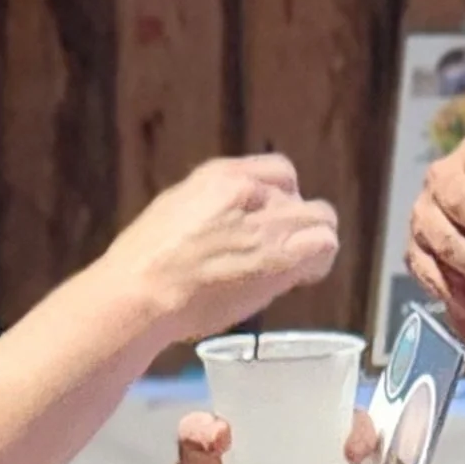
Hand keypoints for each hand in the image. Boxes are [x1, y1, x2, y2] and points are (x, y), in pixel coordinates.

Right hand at [115, 151, 339, 348]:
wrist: (140, 291)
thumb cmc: (144, 262)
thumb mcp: (176, 208)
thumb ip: (212, 205)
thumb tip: (232, 218)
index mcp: (221, 174)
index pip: (279, 172)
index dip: (281, 199)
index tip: (270, 225)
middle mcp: (250, 190)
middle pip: (301, 198)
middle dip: (296, 225)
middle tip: (281, 253)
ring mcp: (267, 223)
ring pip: (322, 220)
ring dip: (313, 243)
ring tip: (296, 268)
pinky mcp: (279, 258)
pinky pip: (324, 246)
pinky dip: (319, 263)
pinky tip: (300, 279)